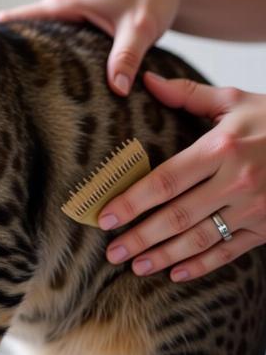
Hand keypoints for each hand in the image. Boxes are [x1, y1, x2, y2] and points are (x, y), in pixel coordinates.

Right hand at [0, 0, 183, 95]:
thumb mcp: (141, 27)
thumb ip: (126, 57)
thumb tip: (116, 90)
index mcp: (68, 4)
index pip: (22, 17)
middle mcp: (64, 8)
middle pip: (25, 29)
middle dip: (7, 48)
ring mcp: (73, 17)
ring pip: (41, 36)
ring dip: (28, 52)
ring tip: (7, 82)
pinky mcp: (83, 25)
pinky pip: (57, 41)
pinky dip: (49, 54)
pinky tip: (45, 76)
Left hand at [99, 72, 265, 280]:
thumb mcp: (234, 100)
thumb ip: (188, 95)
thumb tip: (146, 80)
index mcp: (221, 149)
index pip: (164, 181)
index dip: (131, 202)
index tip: (105, 216)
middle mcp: (236, 182)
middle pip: (177, 216)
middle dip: (140, 236)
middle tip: (111, 251)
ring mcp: (254, 209)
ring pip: (200, 240)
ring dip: (163, 256)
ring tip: (134, 266)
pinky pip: (229, 252)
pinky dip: (201, 266)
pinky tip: (175, 274)